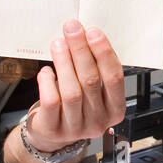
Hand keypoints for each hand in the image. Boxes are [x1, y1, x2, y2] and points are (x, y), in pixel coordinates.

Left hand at [25, 19, 124, 149]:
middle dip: (81, 51)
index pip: (114, 79)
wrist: (52, 133)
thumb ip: (94, 68)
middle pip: (91, 81)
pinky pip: (51, 101)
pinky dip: (48, 82)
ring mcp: (76, 128)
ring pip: (71, 91)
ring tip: (58, 44)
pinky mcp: (54, 129)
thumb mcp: (92, 90)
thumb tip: (85, 35)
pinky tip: (47, 71)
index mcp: (115, 109)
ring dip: (64, 62)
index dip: (104, 53)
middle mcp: (99, 121)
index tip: (93, 32)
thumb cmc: (75, 106)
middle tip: (72, 29)